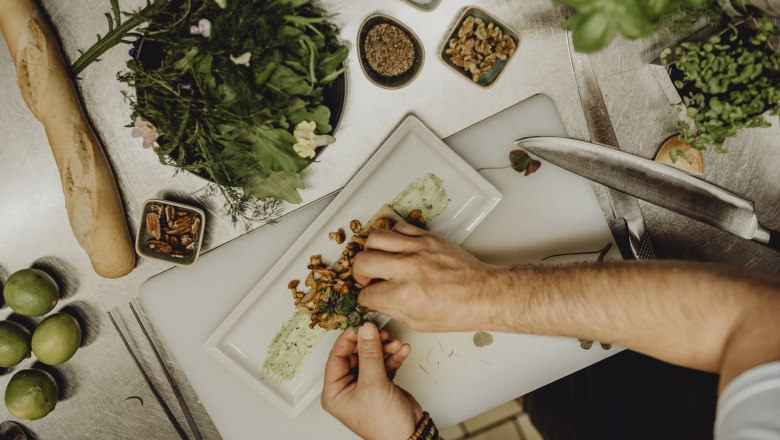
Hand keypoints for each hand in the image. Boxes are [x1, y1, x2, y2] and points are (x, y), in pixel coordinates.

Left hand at [322, 322, 422, 439]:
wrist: (410, 436)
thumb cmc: (385, 424)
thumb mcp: (373, 385)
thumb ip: (369, 354)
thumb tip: (365, 331)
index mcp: (335, 392)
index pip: (337, 356)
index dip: (349, 339)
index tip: (361, 325)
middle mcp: (347, 388)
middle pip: (356, 354)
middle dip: (371, 343)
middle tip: (381, 332)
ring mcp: (364, 385)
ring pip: (371, 357)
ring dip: (385, 348)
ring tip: (395, 344)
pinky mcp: (380, 384)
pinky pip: (384, 363)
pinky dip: (393, 356)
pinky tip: (402, 351)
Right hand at [353, 222, 496, 331]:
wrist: (484, 294)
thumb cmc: (458, 311)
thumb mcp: (418, 322)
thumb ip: (392, 309)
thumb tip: (376, 300)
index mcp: (403, 295)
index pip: (366, 293)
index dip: (365, 297)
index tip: (369, 295)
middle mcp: (408, 268)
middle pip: (362, 261)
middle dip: (360, 272)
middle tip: (369, 277)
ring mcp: (418, 249)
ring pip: (375, 237)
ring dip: (372, 250)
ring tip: (380, 259)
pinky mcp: (429, 238)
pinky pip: (399, 228)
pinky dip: (393, 237)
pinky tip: (398, 248)